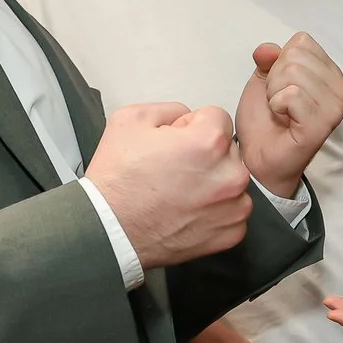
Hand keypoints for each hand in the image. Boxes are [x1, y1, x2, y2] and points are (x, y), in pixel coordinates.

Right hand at [85, 102, 254, 269]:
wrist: (109, 231)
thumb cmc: (118, 182)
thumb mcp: (132, 119)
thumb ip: (172, 109)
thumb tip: (189, 118)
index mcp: (210, 143)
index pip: (218, 118)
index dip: (192, 126)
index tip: (176, 142)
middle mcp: (230, 175)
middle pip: (228, 150)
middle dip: (206, 155)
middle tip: (174, 169)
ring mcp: (233, 207)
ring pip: (232, 182)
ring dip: (214, 183)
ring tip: (180, 192)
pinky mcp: (231, 233)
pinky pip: (232, 212)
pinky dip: (215, 211)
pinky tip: (188, 211)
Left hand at [237, 33, 342, 198]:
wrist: (258, 158)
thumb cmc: (265, 121)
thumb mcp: (263, 80)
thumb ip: (268, 59)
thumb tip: (268, 49)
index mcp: (331, 74)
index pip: (302, 42)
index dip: (280, 63)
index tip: (280, 88)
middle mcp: (341, 89)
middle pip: (296, 56)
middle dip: (275, 78)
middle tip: (279, 103)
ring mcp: (336, 108)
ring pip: (294, 73)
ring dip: (275, 93)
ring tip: (281, 113)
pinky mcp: (323, 124)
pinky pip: (292, 94)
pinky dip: (277, 105)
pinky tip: (283, 121)